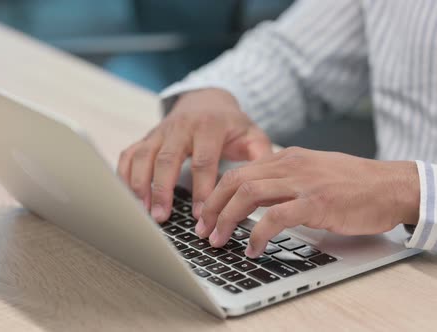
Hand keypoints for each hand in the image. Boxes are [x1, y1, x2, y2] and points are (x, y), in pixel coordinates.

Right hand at [118, 88, 272, 221]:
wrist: (207, 99)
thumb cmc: (230, 124)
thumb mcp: (252, 134)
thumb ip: (261, 156)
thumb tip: (265, 184)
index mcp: (209, 127)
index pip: (203, 161)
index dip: (202, 189)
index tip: (202, 215)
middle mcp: (181, 127)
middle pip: (166, 158)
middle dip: (162, 189)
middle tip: (161, 217)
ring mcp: (160, 131)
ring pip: (143, 155)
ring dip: (139, 184)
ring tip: (141, 210)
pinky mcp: (147, 137)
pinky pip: (129, 153)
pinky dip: (123, 174)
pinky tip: (125, 196)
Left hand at [198, 147, 419, 257]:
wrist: (391, 185)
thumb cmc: (352, 183)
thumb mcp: (310, 172)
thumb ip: (282, 180)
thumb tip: (253, 198)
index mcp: (285, 158)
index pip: (237, 172)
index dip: (215, 195)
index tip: (205, 215)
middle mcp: (289, 165)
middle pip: (235, 181)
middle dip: (213, 207)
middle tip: (203, 230)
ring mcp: (301, 182)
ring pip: (248, 195)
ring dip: (226, 219)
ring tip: (219, 240)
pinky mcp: (316, 202)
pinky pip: (275, 217)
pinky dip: (257, 234)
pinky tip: (252, 248)